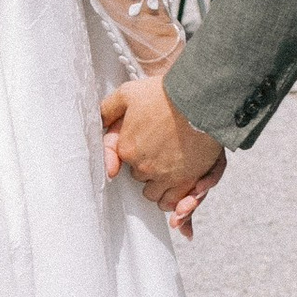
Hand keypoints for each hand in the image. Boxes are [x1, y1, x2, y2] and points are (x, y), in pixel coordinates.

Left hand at [101, 72, 227, 229]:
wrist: (199, 99)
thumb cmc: (164, 94)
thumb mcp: (128, 93)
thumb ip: (107, 109)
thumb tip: (97, 121)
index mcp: (127, 149)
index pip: (125, 163)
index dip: (136, 153)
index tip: (147, 143)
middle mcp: (143, 167)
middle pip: (141, 179)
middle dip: (149, 169)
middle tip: (162, 153)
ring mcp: (165, 176)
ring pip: (156, 195)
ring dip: (161, 186)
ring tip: (171, 171)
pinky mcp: (187, 181)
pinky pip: (174, 202)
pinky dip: (176, 198)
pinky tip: (179, 188)